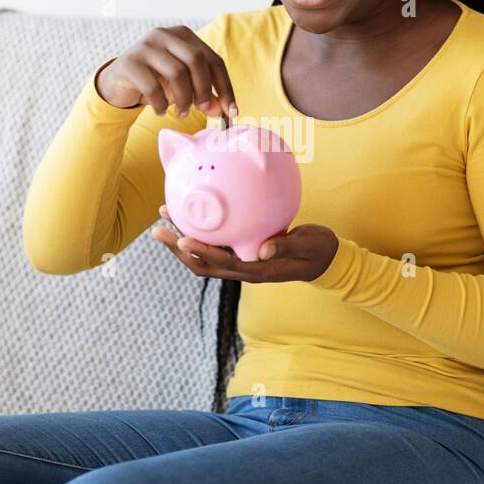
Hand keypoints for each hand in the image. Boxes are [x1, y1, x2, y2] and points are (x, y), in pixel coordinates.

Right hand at [95, 25, 237, 119]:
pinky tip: (160, 111)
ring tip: (181, 113)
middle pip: (197, 61)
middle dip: (204, 90)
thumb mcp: (184, 88)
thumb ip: (205, 97)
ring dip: (183, 100)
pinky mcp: (129, 62)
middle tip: (202, 110)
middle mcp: (165, 35)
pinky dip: (161, 104)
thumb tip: (224, 111)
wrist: (118, 82)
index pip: (213, 59)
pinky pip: (153, 86)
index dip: (225, 87)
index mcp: (184, 35)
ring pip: (177, 73)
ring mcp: (145, 46)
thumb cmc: (157, 82)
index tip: (231, 111)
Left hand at [152, 204, 338, 283]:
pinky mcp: (242, 252)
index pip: (223, 263)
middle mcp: (244, 268)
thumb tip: (263, 248)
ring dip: (182, 240)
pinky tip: (191, 213)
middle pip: (203, 264)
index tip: (182, 239)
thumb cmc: (318, 250)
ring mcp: (241, 262)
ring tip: (164, 216)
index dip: (202, 253)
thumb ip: (287, 246)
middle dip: (179, 249)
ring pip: (204, 256)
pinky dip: (199, 232)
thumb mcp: (309, 245)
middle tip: (158, 230)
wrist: (324, 259)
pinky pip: (214, 245)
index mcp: (259, 269)